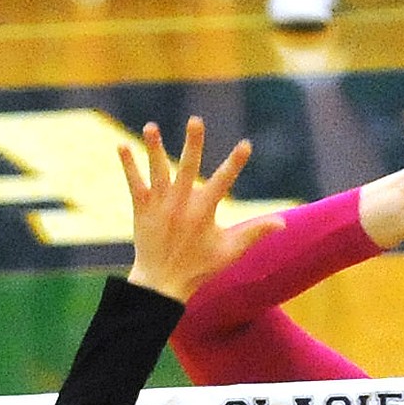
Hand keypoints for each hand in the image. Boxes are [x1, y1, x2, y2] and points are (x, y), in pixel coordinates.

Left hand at [119, 117, 284, 302]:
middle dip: (193, 144)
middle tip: (196, 120)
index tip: (245, 145)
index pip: (224, 182)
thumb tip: (283, 223)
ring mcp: (160, 205)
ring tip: (151, 127)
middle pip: (188, 168)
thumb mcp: (230, 251)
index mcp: (204, 212)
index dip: (236, 163)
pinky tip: (121, 146)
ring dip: (155, 148)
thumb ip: (255, 233)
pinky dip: (129, 165)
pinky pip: (134, 183)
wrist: (162, 284)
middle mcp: (182, 204)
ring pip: (158, 171)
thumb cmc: (199, 267)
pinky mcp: (142, 209)